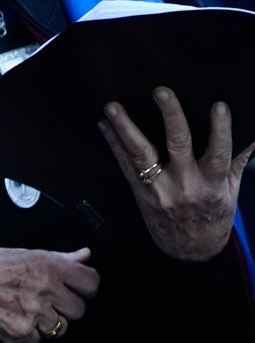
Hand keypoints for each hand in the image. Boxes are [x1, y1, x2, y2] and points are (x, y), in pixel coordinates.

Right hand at [0, 247, 97, 342]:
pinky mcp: (23, 332)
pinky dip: (28, 333)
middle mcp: (45, 288)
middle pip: (79, 309)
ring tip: (25, 310)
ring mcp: (35, 313)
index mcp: (47, 266)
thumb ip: (58, 258)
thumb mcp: (22, 254)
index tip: (77, 289)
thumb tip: (85, 255)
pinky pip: (39, 339)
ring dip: (46, 322)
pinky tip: (13, 318)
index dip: (85, 287)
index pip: (91, 282)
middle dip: (64, 307)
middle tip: (44, 300)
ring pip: (61, 328)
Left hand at [99, 88, 254, 261]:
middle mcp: (185, 185)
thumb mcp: (232, 191)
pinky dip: (112, 143)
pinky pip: (124, 165)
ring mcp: (159, 189)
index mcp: (212, 184)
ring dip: (125, 129)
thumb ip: (238, 161)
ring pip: (141, 155)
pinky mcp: (139, 192)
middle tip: (161, 92)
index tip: (219, 105)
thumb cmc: (213, 215)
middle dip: (170, 117)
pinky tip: (103, 125)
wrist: (188, 251)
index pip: (219, 153)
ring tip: (113, 107)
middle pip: (178, 146)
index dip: (221, 129)